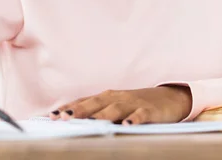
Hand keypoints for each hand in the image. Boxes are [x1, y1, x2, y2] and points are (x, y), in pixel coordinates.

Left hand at [50, 86, 191, 124]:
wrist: (170, 98)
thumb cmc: (136, 104)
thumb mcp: (115, 106)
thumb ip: (96, 112)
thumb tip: (71, 121)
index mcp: (106, 97)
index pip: (83, 102)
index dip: (68, 108)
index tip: (52, 116)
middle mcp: (117, 97)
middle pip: (95, 104)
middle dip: (79, 110)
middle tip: (64, 118)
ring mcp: (133, 103)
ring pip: (115, 108)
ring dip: (102, 115)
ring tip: (90, 123)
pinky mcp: (150, 110)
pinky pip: (141, 114)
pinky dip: (135, 118)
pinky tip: (128, 124)